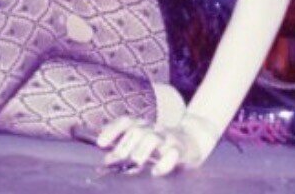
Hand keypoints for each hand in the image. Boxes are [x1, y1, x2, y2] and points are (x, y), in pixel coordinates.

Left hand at [96, 114, 217, 176]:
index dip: (112, 131)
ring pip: (153, 138)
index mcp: (143, 126)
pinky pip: (173, 153)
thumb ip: (125, 150)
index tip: (100, 144)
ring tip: (135, 162)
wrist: (194, 141)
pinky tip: (155, 172)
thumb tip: (106, 160)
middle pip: (137, 130)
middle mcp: (154, 129)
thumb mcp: (142, 145)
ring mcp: (168, 138)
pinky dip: (164, 163)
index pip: (126, 122)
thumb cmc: (161, 146)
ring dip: (141, 150)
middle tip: (116, 159)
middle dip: (124, 144)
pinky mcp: (181, 149)